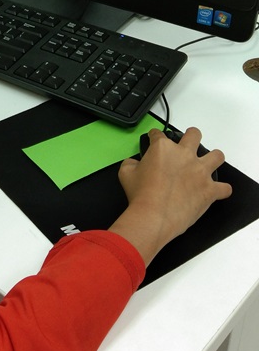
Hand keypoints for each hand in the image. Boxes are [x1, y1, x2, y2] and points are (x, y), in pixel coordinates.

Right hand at [109, 127, 231, 265]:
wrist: (153, 216)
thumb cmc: (139, 194)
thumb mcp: (125, 173)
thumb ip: (131, 163)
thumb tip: (135, 163)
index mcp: (163, 148)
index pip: (158, 134)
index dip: (154, 137)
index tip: (154, 140)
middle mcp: (184, 154)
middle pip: (194, 135)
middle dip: (191, 136)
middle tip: (187, 144)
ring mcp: (200, 171)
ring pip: (217, 156)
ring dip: (212, 158)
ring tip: (207, 164)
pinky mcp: (210, 190)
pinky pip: (224, 188)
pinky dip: (221, 190)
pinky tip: (215, 192)